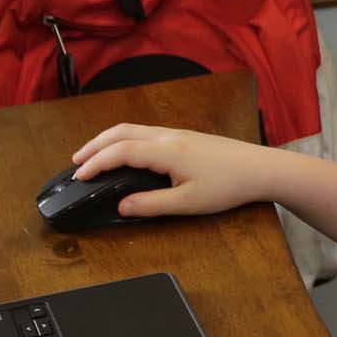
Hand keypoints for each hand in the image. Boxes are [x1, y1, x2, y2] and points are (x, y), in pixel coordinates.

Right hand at [67, 124, 283, 218]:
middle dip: (94, 146)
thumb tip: (122, 206)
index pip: (119, 152)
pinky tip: (124, 152)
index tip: (79, 176)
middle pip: (120, 132)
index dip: (95, 164)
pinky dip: (124, 139)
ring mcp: (176, 134)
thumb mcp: (188, 202)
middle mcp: (168, 136)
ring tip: (93, 156)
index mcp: (166, 151)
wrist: (260, 169)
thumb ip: (151, 204)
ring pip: (132, 129)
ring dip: (108, 140)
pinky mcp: (184, 137)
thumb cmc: (229, 185)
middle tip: (76, 163)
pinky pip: (145, 132)